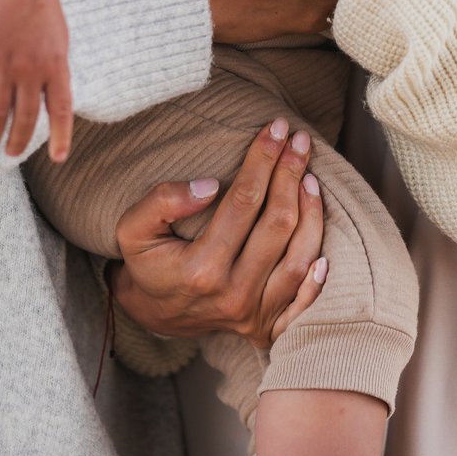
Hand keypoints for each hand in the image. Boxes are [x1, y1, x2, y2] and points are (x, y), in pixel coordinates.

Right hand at [0, 0, 73, 160]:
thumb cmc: (40, 11)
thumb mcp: (59, 40)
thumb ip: (55, 70)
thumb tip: (55, 99)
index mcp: (56, 65)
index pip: (60, 109)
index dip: (60, 135)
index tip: (57, 158)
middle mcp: (32, 68)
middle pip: (25, 116)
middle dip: (17, 140)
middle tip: (9, 154)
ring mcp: (5, 61)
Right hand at [111, 117, 327, 347]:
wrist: (152, 315)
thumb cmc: (146, 263)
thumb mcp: (132, 229)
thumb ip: (162, 201)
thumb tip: (210, 185)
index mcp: (201, 268)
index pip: (244, 201)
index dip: (263, 160)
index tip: (275, 129)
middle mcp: (232, 293)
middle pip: (278, 224)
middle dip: (291, 174)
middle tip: (299, 140)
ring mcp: (253, 313)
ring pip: (299, 258)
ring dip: (311, 212)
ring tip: (310, 176)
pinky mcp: (266, 326)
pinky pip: (303, 302)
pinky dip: (318, 277)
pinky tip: (324, 247)